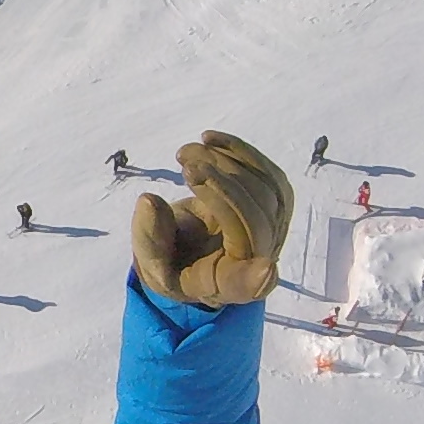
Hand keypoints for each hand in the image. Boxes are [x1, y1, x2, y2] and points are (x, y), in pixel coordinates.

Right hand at [132, 131, 293, 308]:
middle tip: (186, 167)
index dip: (255, 279)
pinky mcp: (275, 203)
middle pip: (255, 222)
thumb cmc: (170, 261)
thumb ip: (148, 238)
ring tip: (184, 154)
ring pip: (265, 192)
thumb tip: (149, 200)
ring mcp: (273, 230)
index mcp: (226, 284)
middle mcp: (257, 259)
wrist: (187, 246)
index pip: (247, 284)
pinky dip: (239, 151)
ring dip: (225, 164)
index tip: (264, 271)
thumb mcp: (150, 261)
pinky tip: (208, 139)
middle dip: (222, 188)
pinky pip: (268, 174)